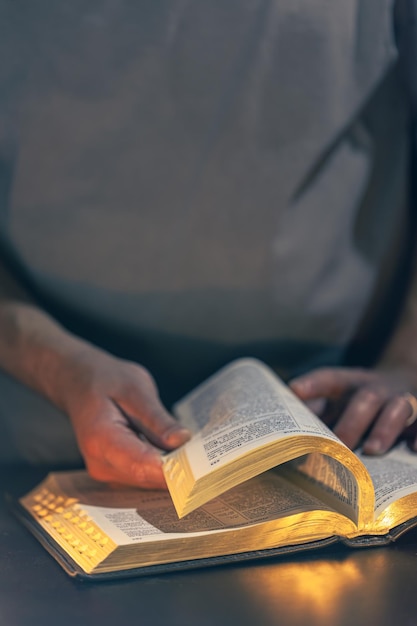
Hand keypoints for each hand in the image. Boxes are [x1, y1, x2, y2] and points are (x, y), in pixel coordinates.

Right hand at [55, 346, 190, 488]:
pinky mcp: (116, 472)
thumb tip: (182, 441)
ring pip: (148, 481)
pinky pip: (144, 477)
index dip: (174, 471)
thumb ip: (157, 417)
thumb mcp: (135, 388)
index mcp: (102, 439)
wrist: (79, 384)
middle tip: (213, 464)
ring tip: (201, 458)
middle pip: (147, 478)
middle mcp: (101, 463)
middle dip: (179, 472)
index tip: (203, 469)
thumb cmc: (106, 381)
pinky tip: (182, 456)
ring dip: (174, 472)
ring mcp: (106, 472)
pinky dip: (163, 468)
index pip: (142, 465)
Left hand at [289, 367, 416, 453]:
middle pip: (365, 398)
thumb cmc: (360, 400)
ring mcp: (403, 401)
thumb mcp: (339, 399)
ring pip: (398, 408)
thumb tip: (286, 432)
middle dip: (352, 421)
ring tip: (372, 450)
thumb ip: (315, 411)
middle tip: (339, 444)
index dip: (313, 383)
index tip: (295, 390)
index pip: (331, 378)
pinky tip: (414, 450)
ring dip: (385, 428)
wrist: (406, 383)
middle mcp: (378, 389)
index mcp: (352, 383)